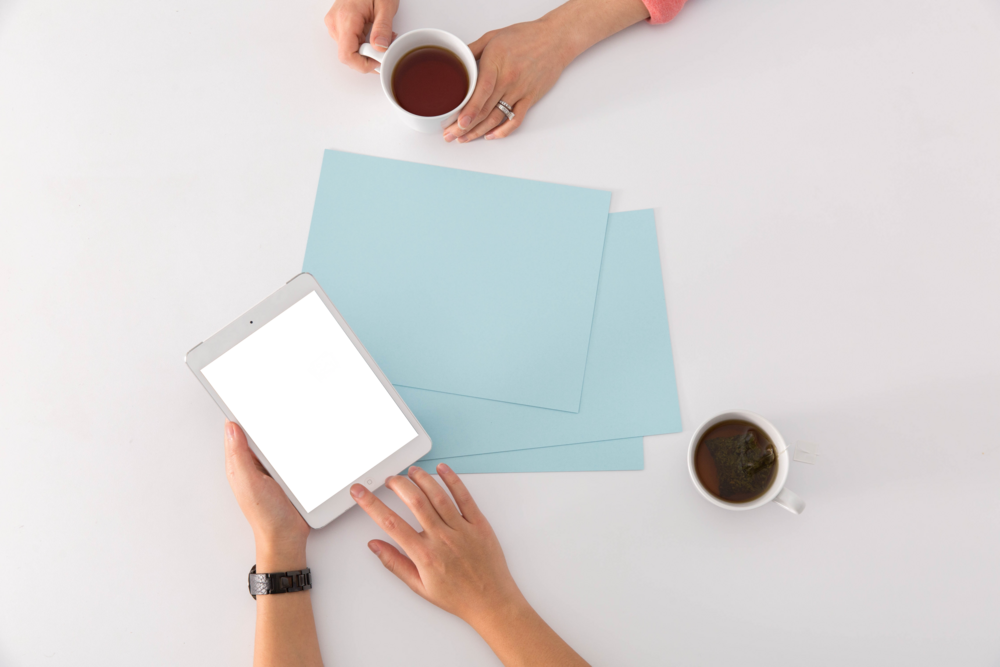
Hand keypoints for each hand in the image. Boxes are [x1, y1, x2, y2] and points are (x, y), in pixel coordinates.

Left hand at [224, 421, 309, 569]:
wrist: (287, 536)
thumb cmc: (266, 514)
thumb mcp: (249, 482)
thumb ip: (239, 454)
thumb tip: (231, 426)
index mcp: (240, 461)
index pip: (237, 428)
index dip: (240, 415)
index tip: (241, 397)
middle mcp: (253, 461)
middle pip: (257, 431)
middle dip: (269, 421)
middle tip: (265, 430)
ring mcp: (270, 466)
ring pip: (274, 439)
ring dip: (282, 431)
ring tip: (285, 434)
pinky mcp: (285, 472)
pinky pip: (283, 453)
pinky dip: (288, 441)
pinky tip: (293, 434)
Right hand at [324, 0, 398, 73]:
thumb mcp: (385, 5)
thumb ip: (383, 28)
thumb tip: (380, 49)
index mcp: (346, 19)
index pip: (347, 56)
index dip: (364, 65)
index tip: (378, 61)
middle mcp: (335, 23)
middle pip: (349, 55)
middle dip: (369, 57)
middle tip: (386, 46)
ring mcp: (334, 23)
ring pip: (349, 50)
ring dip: (367, 50)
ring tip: (381, 36)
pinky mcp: (337, 23)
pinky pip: (349, 42)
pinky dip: (363, 43)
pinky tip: (372, 34)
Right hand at [350, 465, 523, 626]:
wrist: (491, 601)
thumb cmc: (458, 596)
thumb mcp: (420, 586)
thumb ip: (395, 563)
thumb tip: (375, 545)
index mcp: (425, 555)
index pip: (390, 523)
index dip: (371, 504)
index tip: (360, 492)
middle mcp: (442, 539)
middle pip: (414, 501)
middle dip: (397, 484)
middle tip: (389, 480)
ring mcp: (462, 529)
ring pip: (438, 495)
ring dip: (421, 478)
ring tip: (411, 472)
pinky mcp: (479, 523)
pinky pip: (464, 497)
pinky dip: (452, 480)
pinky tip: (442, 470)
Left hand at [443, 0, 650, 142]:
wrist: (555, 40)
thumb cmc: (525, 36)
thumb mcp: (494, 36)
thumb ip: (472, 49)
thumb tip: (455, 59)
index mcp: (495, 64)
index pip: (481, 91)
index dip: (470, 109)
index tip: (459, 122)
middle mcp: (508, 80)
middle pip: (484, 109)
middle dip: (465, 126)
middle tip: (450, 136)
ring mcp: (519, 91)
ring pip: (496, 117)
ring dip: (479, 131)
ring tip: (464, 139)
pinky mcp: (530, 98)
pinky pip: (516, 119)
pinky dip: (503, 131)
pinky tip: (491, 136)